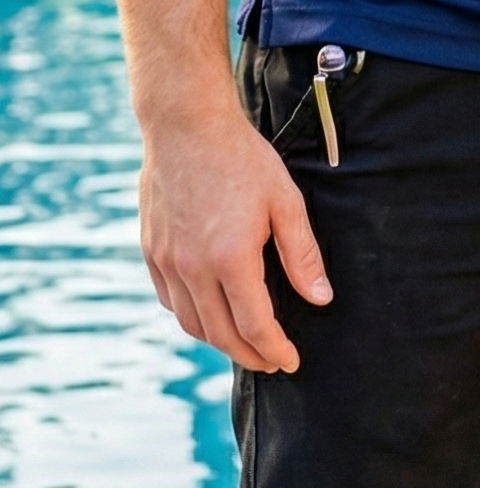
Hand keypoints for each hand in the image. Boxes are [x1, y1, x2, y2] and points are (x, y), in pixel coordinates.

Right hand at [139, 105, 332, 372]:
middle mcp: (193, 268)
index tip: (290, 361)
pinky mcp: (152, 252)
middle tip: (271, 361)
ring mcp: (167, 262)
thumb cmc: (242, 158)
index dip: (275, 350)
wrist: (186, 125)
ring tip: (245, 342)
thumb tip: (320, 298)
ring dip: (220, 341)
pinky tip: (210, 313)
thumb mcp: (285, 201)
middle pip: (222, 335)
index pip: (255, 326)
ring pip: (192, 323)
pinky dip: (192, 317)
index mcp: (231, 258)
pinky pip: (171, 301)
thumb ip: (302, 254)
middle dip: (250, 355)